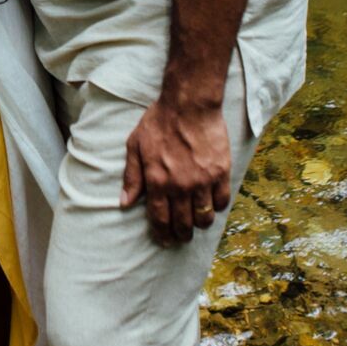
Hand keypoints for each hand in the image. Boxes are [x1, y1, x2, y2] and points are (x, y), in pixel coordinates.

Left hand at [120, 100, 230, 245]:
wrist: (189, 104)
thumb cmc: (159, 122)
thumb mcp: (135, 146)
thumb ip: (132, 176)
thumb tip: (125, 203)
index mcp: (157, 181)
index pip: (159, 219)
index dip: (162, 234)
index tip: (164, 240)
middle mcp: (180, 186)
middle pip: (183, 224)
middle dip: (181, 235)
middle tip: (181, 237)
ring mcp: (202, 181)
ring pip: (204, 217)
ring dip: (200, 225)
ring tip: (197, 223)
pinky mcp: (221, 172)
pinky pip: (221, 201)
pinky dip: (216, 207)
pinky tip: (211, 204)